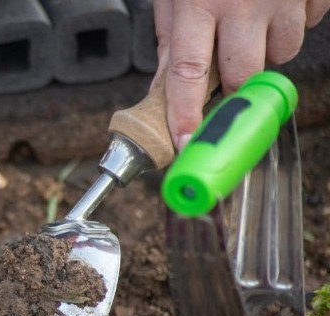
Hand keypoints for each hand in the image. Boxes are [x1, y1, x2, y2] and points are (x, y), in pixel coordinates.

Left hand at [153, 0, 329, 149]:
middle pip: (242, 74)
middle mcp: (243, 2)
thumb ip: (169, 35)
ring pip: (280, 55)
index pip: (188, 72)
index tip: (184, 144)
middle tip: (226, 61)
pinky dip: (293, 21)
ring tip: (253, 18)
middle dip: (233, 80)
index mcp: (199, 2)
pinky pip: (309, 24)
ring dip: (266, 50)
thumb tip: (164, 86)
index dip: (186, 113)